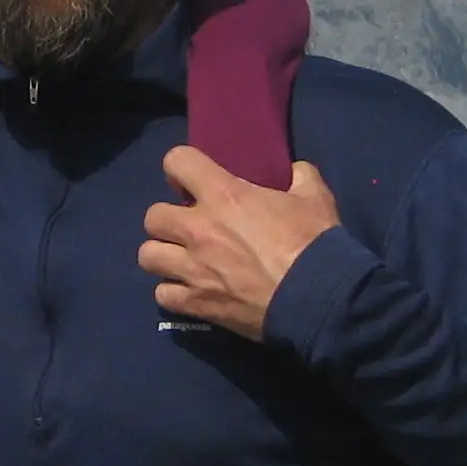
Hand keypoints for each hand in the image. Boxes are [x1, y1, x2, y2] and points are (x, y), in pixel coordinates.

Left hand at [138, 147, 341, 338]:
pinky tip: (191, 291)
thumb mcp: (315, 197)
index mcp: (224, 195)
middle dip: (168, 219)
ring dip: (163, 255)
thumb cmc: (315, 243)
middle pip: (152, 216)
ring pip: (147, 256)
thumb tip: (295, 170)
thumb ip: (300, 176)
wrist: (319, 299)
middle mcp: (198, 229)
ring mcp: (192, 269)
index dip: (181, 168)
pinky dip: (173, 292)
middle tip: (189, 227)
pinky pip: (162, 295)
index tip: (192, 181)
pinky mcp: (195, 303)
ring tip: (182, 260)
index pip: (176, 161)